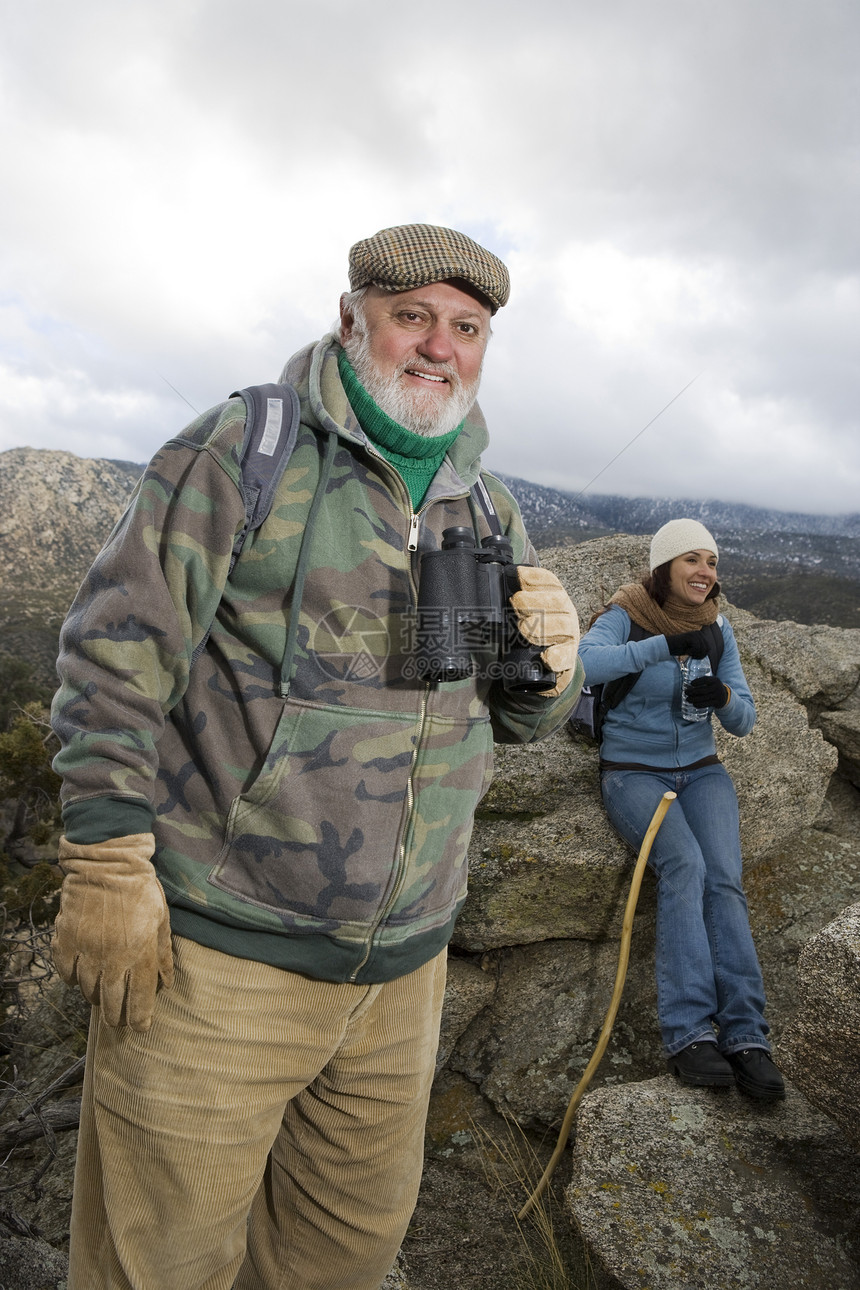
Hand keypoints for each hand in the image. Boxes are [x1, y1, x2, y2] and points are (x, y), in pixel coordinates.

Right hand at [52, 833, 173, 1031]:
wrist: (107, 863)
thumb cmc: (140, 890)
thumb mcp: (161, 919)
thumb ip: (163, 954)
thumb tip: (168, 984)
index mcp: (140, 951)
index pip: (141, 996)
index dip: (140, 1017)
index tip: (140, 1028)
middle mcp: (112, 956)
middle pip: (111, 1001)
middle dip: (116, 1016)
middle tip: (118, 1021)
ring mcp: (86, 949)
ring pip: (88, 989)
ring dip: (96, 997)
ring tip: (102, 996)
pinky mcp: (66, 940)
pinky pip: (66, 972)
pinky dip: (72, 978)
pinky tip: (81, 975)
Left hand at [509, 565, 579, 696]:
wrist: (554, 662)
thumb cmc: (537, 631)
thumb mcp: (530, 611)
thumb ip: (519, 600)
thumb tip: (497, 586)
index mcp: (556, 598)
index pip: (550, 582)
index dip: (535, 577)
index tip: (519, 576)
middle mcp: (566, 613)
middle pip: (556, 602)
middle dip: (534, 601)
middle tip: (516, 603)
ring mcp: (570, 635)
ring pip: (562, 626)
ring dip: (541, 626)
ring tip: (524, 627)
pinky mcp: (569, 656)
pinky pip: (565, 655)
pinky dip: (555, 655)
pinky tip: (545, 656)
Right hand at [665, 630, 708, 658]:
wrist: (667, 646)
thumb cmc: (678, 648)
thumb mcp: (692, 649)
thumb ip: (700, 648)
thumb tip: (709, 651)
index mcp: (700, 635)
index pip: (708, 648)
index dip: (702, 655)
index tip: (693, 656)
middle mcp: (699, 633)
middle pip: (707, 649)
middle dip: (699, 655)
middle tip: (691, 655)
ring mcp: (695, 634)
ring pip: (702, 649)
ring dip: (695, 654)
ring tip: (688, 653)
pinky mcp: (690, 637)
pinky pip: (697, 648)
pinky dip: (692, 652)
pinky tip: (686, 651)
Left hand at [685, 675, 729, 708]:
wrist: (725, 696)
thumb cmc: (713, 687)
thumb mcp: (711, 682)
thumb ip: (702, 682)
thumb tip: (687, 685)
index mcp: (715, 680)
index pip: (706, 679)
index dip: (698, 681)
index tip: (691, 683)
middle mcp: (717, 687)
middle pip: (703, 690)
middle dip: (693, 691)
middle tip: (686, 692)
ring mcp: (718, 695)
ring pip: (704, 698)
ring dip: (694, 699)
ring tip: (687, 699)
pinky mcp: (717, 702)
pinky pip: (707, 704)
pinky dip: (700, 704)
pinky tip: (694, 704)